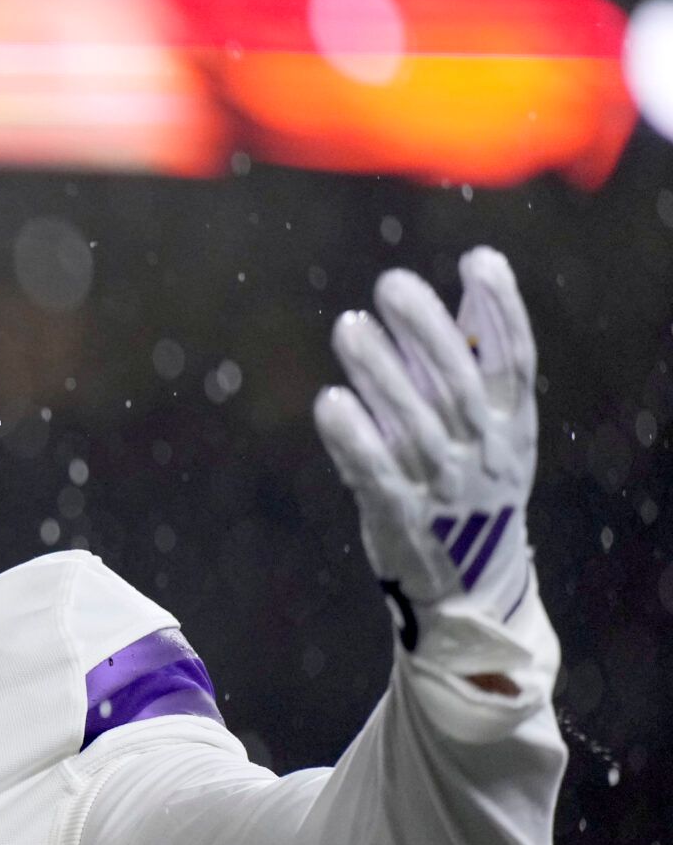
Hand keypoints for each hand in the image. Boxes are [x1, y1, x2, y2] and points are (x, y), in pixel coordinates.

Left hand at [313, 246, 536, 651]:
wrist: (468, 586)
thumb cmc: (472, 489)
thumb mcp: (494, 432)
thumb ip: (474, 367)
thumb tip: (465, 292)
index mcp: (513, 425)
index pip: (515, 358)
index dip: (501, 307)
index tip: (478, 259)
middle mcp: (484, 453)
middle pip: (458, 383)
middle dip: (426, 329)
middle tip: (391, 284)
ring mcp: (443, 486)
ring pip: (412, 423)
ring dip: (380, 372)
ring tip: (349, 326)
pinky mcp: (400, 516)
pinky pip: (374, 472)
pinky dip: (353, 437)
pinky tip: (329, 401)